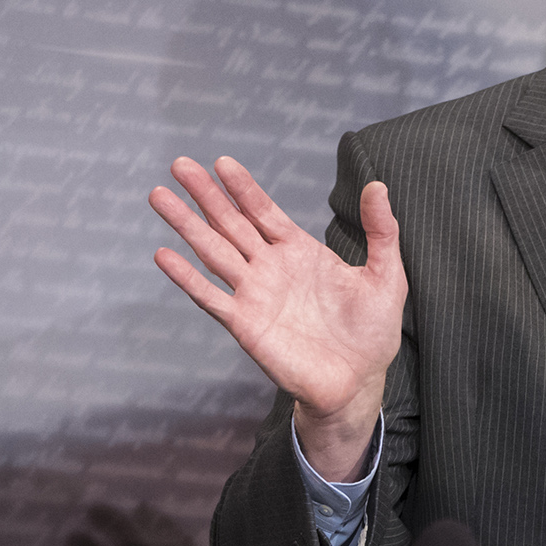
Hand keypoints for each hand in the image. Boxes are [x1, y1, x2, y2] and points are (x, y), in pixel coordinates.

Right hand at [149, 157, 406, 478]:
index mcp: (301, 252)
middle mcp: (272, 268)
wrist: (358, 383)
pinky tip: (164, 255)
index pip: (264, 211)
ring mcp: (255, 294)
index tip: (222, 162)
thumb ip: (381, 230)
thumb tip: (378, 185)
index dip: (243, 188)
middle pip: (231, 223)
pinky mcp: (245, 324)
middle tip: (179, 164)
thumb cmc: (372, 333)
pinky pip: (209, 296)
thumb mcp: (386, 275)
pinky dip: (186, 277)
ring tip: (159, 196)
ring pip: (213, 251)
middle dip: (206, 194)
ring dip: (186, 225)